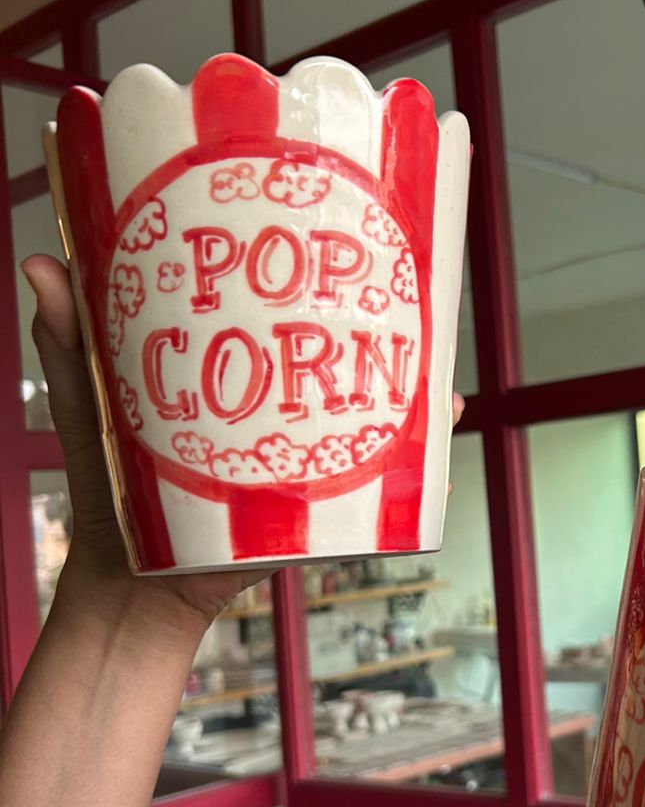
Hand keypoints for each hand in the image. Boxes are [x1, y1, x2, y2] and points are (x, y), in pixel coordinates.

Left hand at [23, 255, 463, 637]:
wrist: (138, 591)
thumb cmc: (107, 499)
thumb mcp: (89, 409)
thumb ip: (68, 345)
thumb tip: (41, 264)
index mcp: (224, 370)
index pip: (269, 307)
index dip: (295, 264)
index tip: (320, 215)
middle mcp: (273, 404)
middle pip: (330, 350)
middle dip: (369, 316)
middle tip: (392, 273)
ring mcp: (301, 450)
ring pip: (363, 403)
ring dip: (403, 377)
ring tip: (430, 348)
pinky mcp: (317, 499)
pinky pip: (375, 472)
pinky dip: (415, 453)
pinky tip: (440, 426)